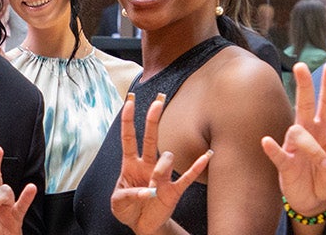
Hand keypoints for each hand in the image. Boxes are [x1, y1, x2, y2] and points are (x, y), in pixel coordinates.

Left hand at [110, 93, 212, 233]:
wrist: (142, 225)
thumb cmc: (128, 209)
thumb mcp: (117, 203)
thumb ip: (127, 195)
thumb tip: (147, 192)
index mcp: (131, 165)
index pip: (129, 138)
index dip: (128, 121)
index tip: (129, 102)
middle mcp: (148, 166)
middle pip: (150, 138)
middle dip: (153, 119)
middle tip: (157, 102)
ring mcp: (162, 176)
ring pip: (166, 159)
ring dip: (159, 171)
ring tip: (151, 190)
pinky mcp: (174, 190)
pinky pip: (187, 176)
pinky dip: (196, 167)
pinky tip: (207, 156)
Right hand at [260, 63, 325, 217]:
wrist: (314, 201)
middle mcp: (309, 133)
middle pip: (305, 104)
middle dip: (304, 85)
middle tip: (300, 66)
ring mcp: (294, 147)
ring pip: (297, 133)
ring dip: (312, 148)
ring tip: (324, 165)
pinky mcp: (284, 163)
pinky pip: (277, 153)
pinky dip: (272, 148)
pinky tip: (267, 142)